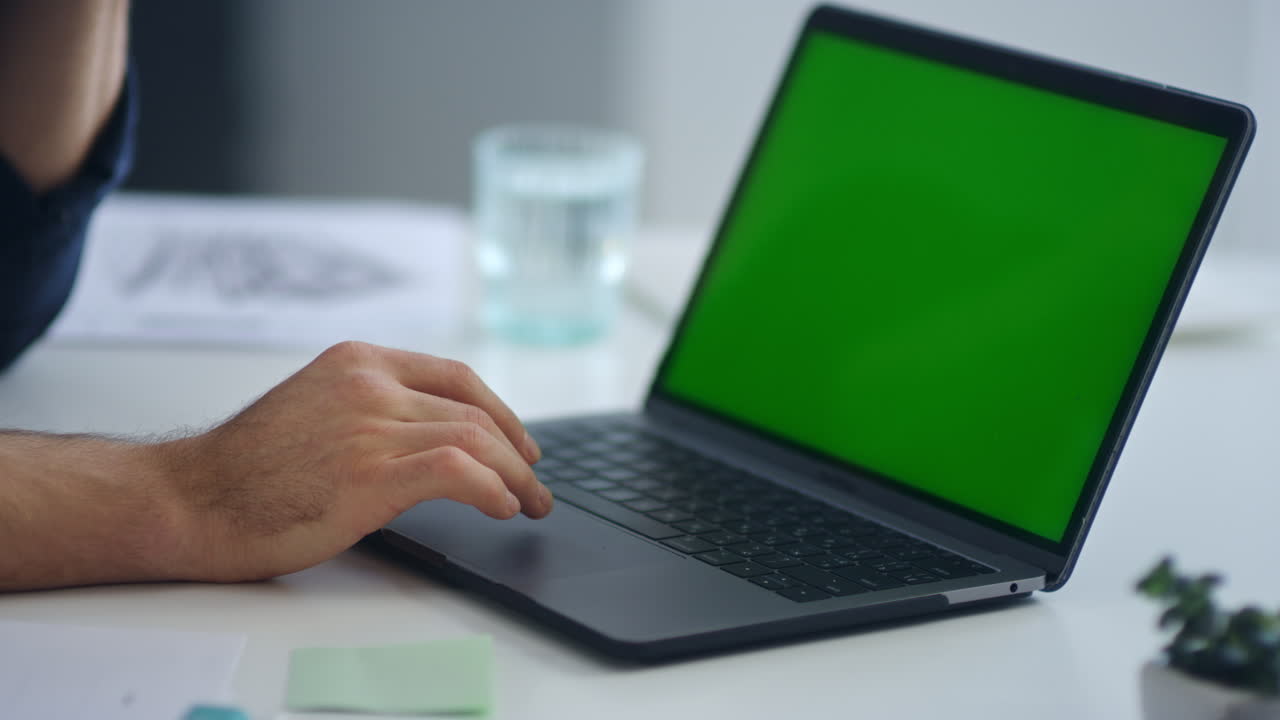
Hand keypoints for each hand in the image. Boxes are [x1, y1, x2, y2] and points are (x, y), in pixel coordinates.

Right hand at [156, 341, 549, 582]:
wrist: (188, 500)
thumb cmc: (245, 471)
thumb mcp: (316, 413)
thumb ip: (372, 414)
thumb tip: (436, 445)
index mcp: (358, 362)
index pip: (456, 376)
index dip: (502, 411)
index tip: (522, 443)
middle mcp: (369, 384)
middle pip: (475, 410)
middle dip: (518, 452)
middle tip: (536, 485)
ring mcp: (369, 425)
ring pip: (475, 438)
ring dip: (516, 477)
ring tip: (530, 505)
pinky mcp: (368, 472)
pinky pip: (456, 469)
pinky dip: (491, 488)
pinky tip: (502, 507)